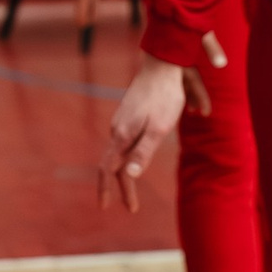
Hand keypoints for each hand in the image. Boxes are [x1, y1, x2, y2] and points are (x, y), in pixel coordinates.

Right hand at [97, 40, 224, 210]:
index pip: (108, 168)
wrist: (162, 64)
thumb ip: (143, 152)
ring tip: (132, 188)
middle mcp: (118, 129)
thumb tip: (128, 175)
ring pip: (121, 151)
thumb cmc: (164, 97)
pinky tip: (135, 158)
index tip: (106, 207)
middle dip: (122, 186)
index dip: (106, 189)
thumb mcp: (158, 128)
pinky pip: (126, 141)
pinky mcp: (130, 114)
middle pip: (115, 163)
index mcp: (122, 135)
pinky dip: (130, 156)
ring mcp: (123, 120)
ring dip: (126, 171)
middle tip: (133, 206)